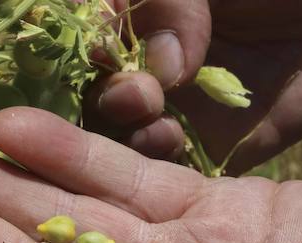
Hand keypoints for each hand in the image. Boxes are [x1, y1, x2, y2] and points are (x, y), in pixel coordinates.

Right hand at [87, 0, 301, 171]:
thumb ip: (170, 2)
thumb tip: (163, 67)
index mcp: (137, 19)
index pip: (87, 45)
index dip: (86, 58)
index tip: (102, 56)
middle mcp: (147, 68)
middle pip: (95, 98)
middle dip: (106, 100)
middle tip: (138, 94)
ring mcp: (179, 109)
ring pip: (125, 138)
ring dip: (126, 135)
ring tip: (155, 121)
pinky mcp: (216, 145)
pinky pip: (174, 167)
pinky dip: (162, 164)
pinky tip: (173, 145)